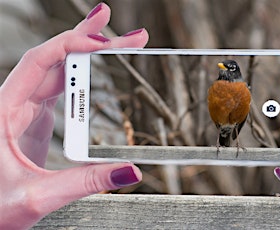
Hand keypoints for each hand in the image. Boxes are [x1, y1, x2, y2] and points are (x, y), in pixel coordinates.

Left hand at [0, 3, 147, 228]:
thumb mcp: (38, 196)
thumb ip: (85, 182)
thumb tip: (128, 170)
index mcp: (2, 110)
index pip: (38, 62)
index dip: (71, 45)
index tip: (103, 41)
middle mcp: (12, 103)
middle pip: (54, 60)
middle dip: (92, 43)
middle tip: (127, 35)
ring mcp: (23, 109)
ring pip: (57, 71)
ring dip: (89, 56)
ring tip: (118, 43)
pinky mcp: (33, 118)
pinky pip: (58, 89)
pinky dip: (80, 77)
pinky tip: (97, 71)